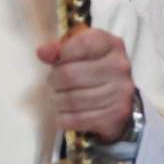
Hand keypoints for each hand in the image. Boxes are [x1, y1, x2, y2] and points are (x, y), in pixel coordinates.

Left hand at [36, 27, 136, 142]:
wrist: (118, 97)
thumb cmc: (93, 68)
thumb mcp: (79, 50)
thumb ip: (59, 48)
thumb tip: (43, 52)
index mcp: (111, 45)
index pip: (81, 45)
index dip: (62, 54)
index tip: (58, 60)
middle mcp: (119, 67)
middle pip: (69, 75)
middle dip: (54, 80)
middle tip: (55, 83)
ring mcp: (119, 92)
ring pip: (71, 100)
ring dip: (58, 100)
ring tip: (59, 97)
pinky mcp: (115, 115)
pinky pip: (77, 119)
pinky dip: (63, 117)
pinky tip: (65, 111)